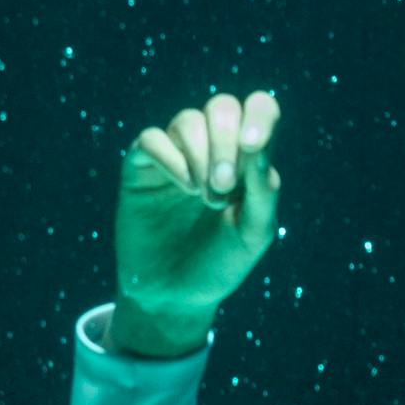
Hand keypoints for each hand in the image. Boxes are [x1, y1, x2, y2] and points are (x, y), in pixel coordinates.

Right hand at [107, 88, 281, 355]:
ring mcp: (174, 155)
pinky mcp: (140, 168)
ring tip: (207, 198)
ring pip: (187, 120)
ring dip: (200, 156)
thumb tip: (260, 145)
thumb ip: (263, 190)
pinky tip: (183, 188)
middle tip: (225, 187)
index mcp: (245, 158)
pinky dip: (171, 158)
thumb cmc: (220, 263)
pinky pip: (151, 139)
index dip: (260, 115)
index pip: (258, 108)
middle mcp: (210, 148)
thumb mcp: (254, 233)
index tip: (255, 146)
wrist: (174, 297)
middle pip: (221, 107)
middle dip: (226, 142)